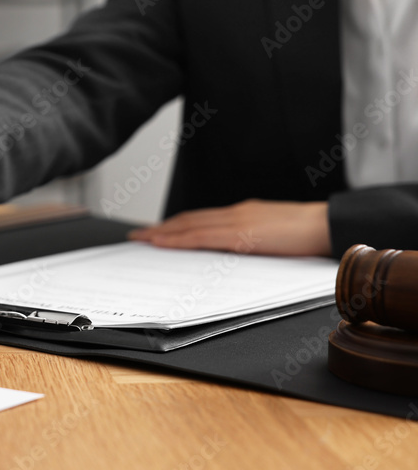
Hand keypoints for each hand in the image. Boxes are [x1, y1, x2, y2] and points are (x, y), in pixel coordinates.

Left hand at [128, 199, 331, 256]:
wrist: (330, 226)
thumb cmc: (308, 235)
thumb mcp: (272, 238)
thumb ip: (250, 243)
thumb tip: (232, 255)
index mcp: (243, 216)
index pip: (201, 219)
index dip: (176, 225)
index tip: (156, 231)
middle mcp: (235, 214)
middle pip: (189, 220)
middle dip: (162, 228)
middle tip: (138, 236)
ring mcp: (238, 221)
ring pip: (191, 225)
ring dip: (164, 232)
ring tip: (143, 239)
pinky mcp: (242, 233)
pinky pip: (203, 236)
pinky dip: (180, 238)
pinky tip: (164, 243)